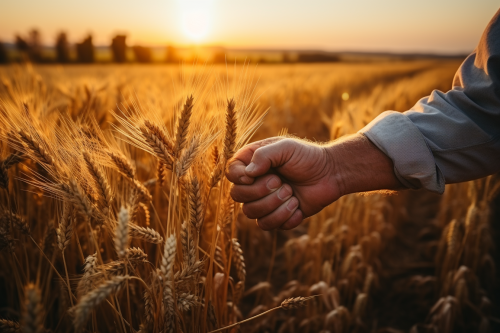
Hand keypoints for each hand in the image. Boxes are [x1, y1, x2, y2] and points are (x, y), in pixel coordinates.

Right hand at [226, 134, 402, 230]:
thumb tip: (248, 173)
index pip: (231, 173)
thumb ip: (264, 155)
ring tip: (292, 194)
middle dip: (261, 192)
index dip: (239, 177)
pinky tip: (298, 206)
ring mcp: (263, 201)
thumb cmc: (307, 157)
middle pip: (237, 196)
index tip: (256, 175)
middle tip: (283, 183)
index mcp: (251, 163)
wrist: (330, 174)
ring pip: (251, 213)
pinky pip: (267, 225)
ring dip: (274, 205)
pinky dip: (285, 217)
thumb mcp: (285, 148)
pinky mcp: (275, 217)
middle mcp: (253, 183)